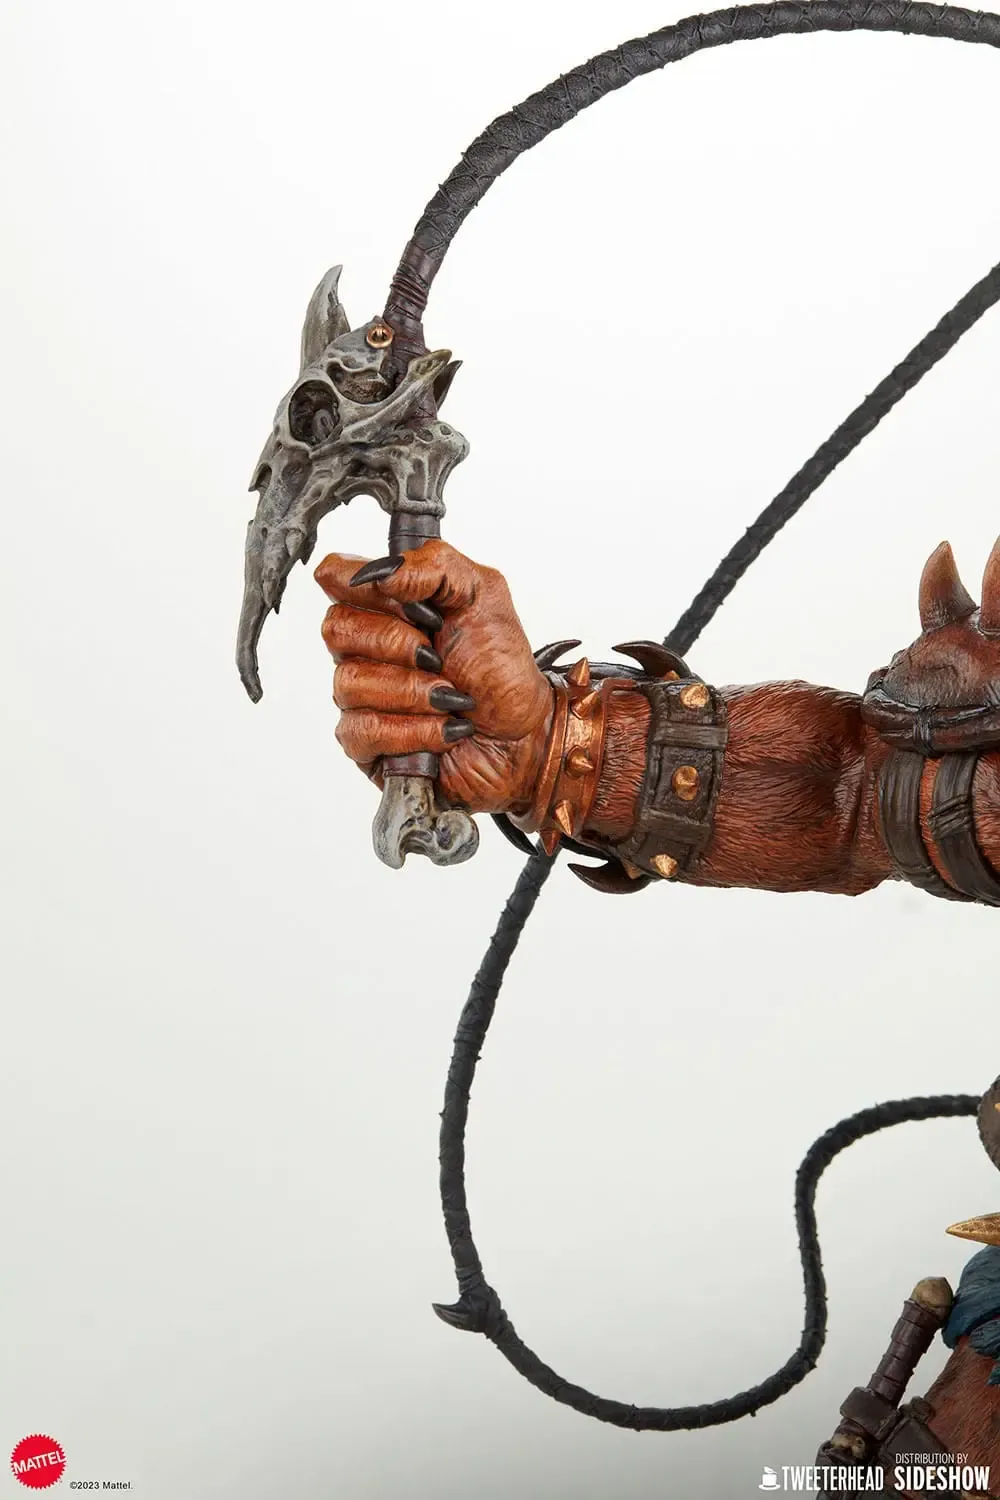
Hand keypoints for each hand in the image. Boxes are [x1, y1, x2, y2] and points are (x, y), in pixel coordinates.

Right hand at [315, 540, 553, 815]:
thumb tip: (382, 572)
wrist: (524, 734)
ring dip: (413, 693)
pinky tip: (442, 730)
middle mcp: (366, 648)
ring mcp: (361, 696)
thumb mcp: (483, 596)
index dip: (363, 585)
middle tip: (438, 657)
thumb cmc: (502, 670)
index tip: (407, 603)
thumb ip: (435, 565)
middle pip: (336, 628)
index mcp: (388, 605)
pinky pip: (362, 731)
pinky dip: (412, 731)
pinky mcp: (365, 744)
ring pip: (349, 682)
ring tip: (451, 699)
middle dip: (397, 644)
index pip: (335, 575)